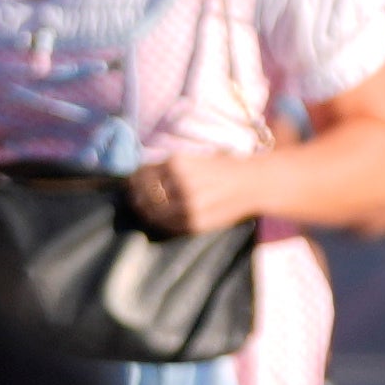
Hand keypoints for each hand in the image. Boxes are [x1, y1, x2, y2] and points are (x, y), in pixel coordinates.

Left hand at [128, 147, 261, 235]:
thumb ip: (166, 168)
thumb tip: (134, 178)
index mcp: (177, 163)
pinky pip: (167, 225)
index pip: (141, 175)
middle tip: (137, 199)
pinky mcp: (195, 222)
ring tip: (148, 210)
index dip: (134, 181)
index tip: (133, 184)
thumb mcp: (192, 159)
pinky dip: (161, 222)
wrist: (251, 184)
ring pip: (152, 213)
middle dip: (137, 198)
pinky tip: (164, 218)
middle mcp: (180, 183)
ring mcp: (187, 205)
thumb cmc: (220, 169)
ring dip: (147, 212)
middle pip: (143, 195)